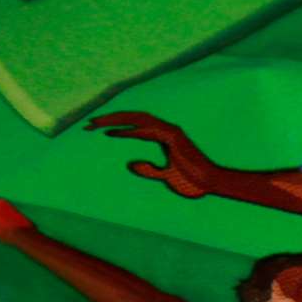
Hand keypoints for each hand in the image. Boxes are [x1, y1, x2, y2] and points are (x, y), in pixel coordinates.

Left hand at [86, 110, 218, 197]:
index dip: (115, 125)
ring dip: (115, 120)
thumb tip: (130, 165)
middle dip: (110, 118)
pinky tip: (113, 133)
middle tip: (89, 123)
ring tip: (96, 124)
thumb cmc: (193, 181)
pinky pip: (146, 131)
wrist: (212, 184)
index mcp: (165, 136)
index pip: (135, 124)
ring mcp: (171, 132)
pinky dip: (129, 131)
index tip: (97, 128)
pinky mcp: (173, 138)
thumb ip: (149, 170)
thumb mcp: (165, 177)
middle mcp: (167, 129)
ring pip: (137, 119)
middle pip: (133, 117)